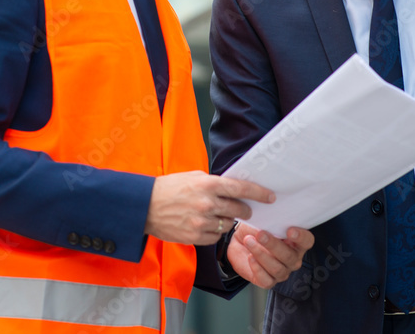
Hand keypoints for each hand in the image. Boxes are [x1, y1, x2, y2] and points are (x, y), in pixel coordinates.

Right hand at [144, 171, 275, 245]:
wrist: (145, 206)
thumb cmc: (168, 188)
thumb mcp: (192, 177)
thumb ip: (213, 182)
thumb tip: (233, 187)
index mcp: (208, 185)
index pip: (241, 189)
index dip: (259, 193)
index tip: (270, 196)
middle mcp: (207, 204)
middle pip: (239, 209)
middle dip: (245, 209)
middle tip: (245, 209)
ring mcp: (201, 222)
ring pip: (228, 224)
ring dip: (227, 220)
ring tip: (217, 215)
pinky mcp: (195, 237)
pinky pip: (216, 237)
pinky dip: (215, 232)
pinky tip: (206, 225)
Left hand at [226, 222, 314, 288]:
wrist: (238, 241)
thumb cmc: (255, 229)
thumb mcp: (264, 221)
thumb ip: (273, 220)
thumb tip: (274, 212)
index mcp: (296, 242)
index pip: (307, 241)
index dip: (301, 237)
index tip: (290, 231)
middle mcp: (292, 259)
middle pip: (289, 256)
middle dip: (273, 245)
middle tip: (260, 234)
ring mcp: (282, 271)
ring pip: (277, 268)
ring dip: (261, 254)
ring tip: (248, 241)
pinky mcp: (268, 281)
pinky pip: (266, 280)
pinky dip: (257, 268)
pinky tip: (250, 257)